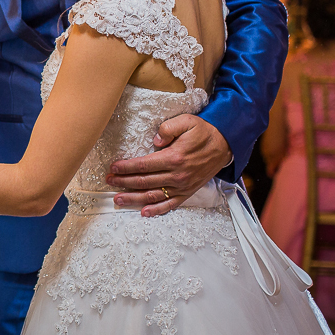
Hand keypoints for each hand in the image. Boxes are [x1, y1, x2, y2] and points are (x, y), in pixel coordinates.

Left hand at [105, 114, 230, 217]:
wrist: (225, 145)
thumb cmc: (203, 132)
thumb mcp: (187, 121)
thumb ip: (168, 128)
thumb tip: (155, 140)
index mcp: (174, 157)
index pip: (143, 165)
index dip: (126, 167)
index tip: (113, 168)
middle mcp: (177, 175)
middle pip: (144, 181)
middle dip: (124, 182)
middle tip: (109, 181)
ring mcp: (182, 186)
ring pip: (153, 195)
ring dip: (134, 199)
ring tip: (118, 199)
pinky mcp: (188, 192)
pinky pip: (171, 204)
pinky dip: (157, 210)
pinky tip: (144, 212)